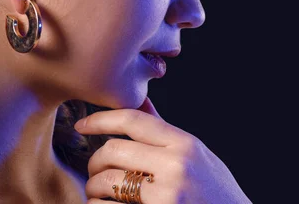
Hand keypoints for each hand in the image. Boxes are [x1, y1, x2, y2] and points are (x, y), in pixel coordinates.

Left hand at [74, 96, 251, 203]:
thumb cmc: (216, 192)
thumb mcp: (198, 156)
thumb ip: (165, 133)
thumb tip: (140, 104)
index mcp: (185, 144)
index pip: (132, 120)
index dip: (100, 120)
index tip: (82, 126)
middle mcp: (176, 166)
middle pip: (112, 151)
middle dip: (95, 161)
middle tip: (95, 171)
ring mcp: (167, 195)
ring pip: (107, 181)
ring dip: (94, 188)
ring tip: (98, 193)